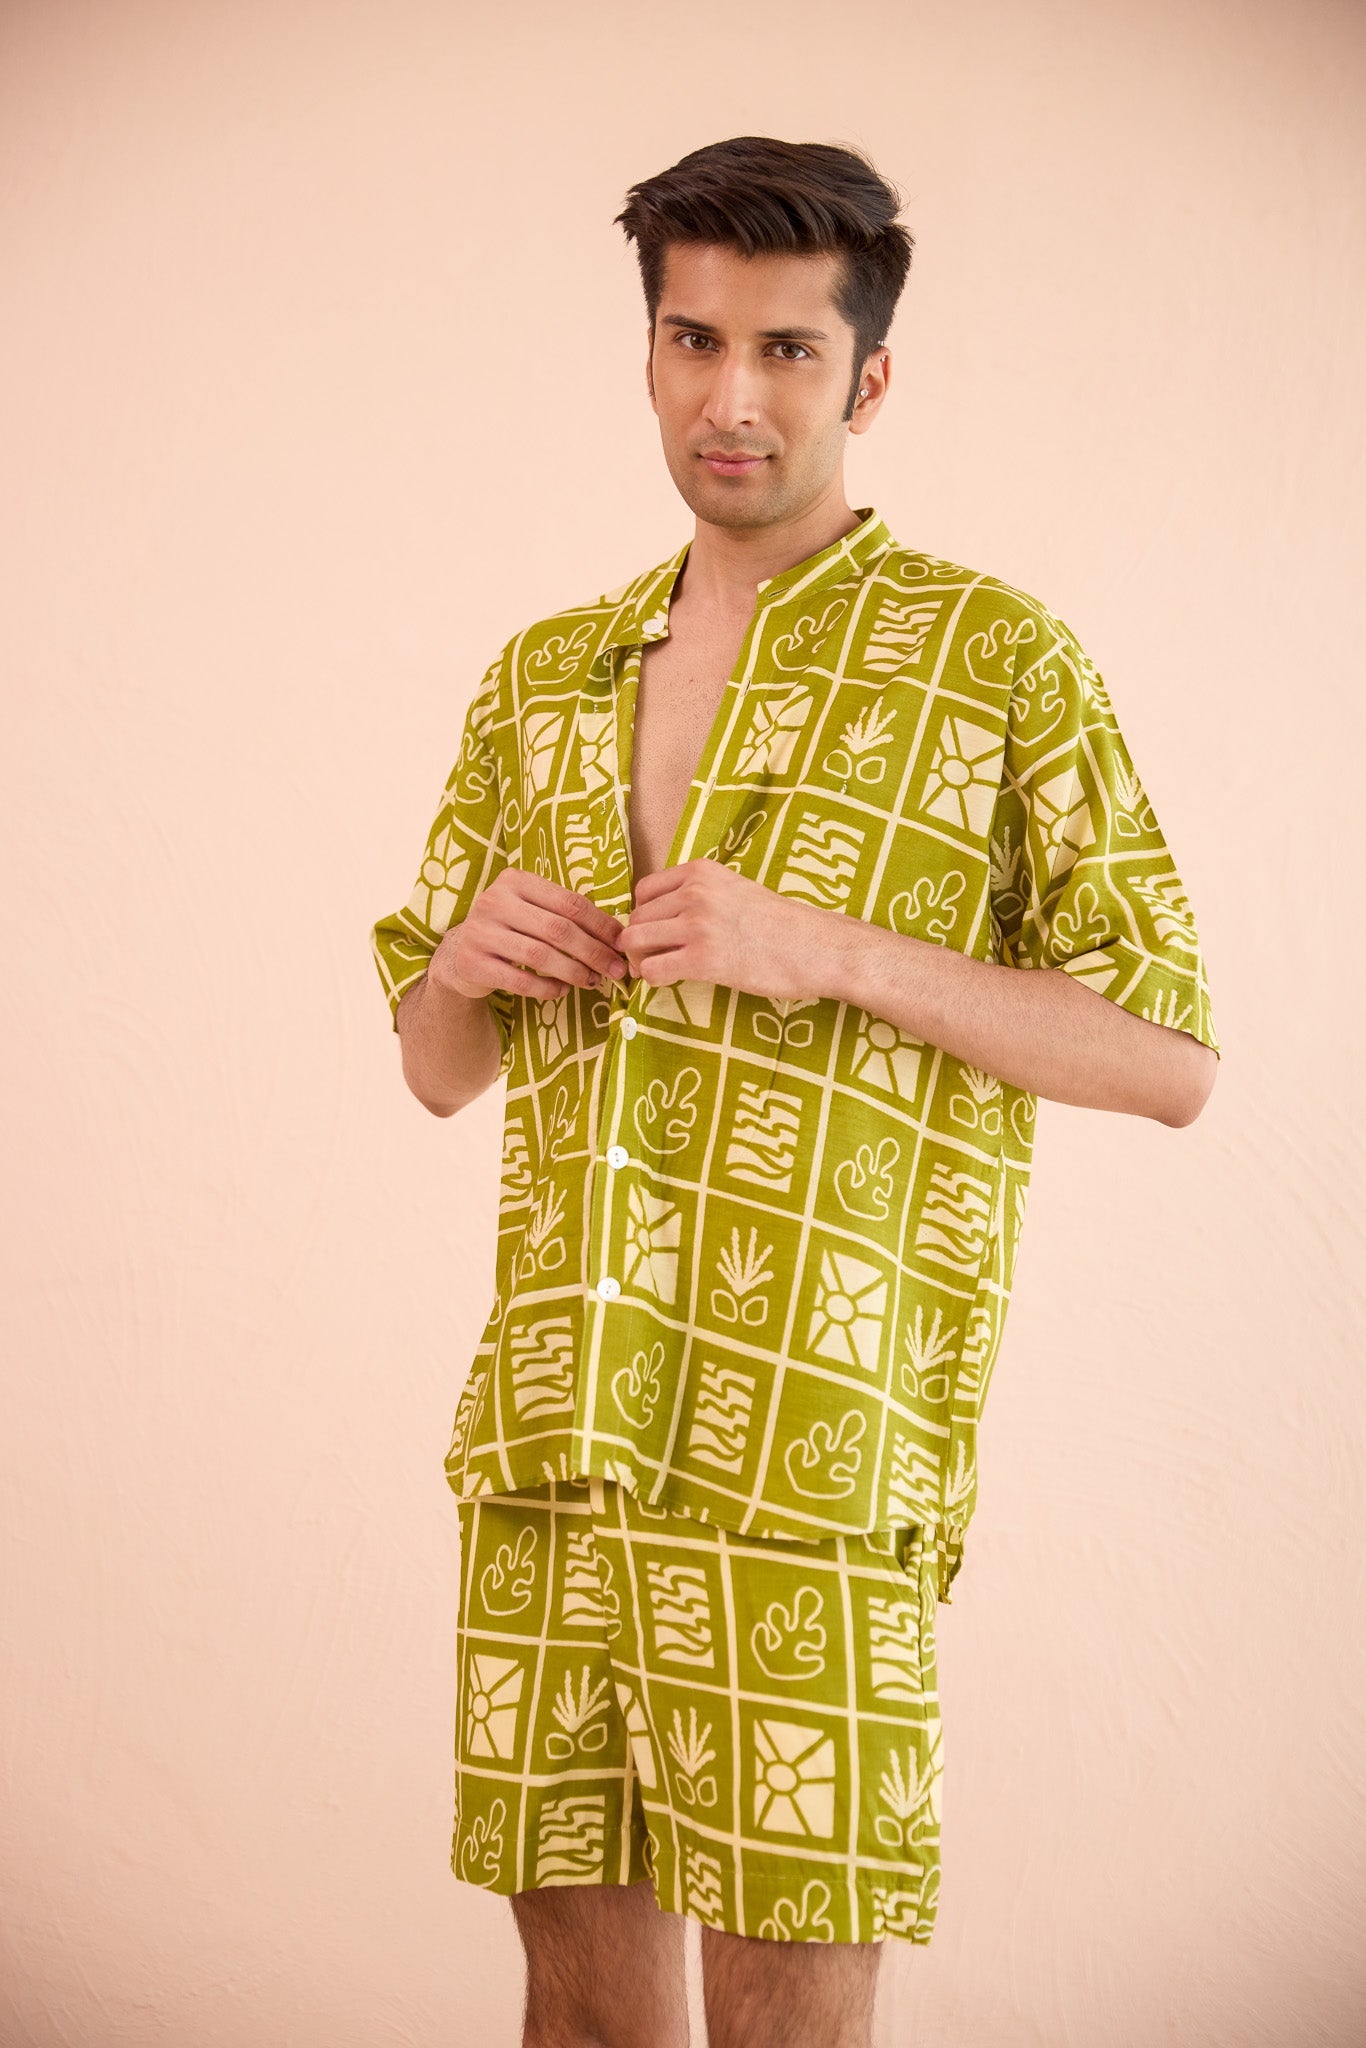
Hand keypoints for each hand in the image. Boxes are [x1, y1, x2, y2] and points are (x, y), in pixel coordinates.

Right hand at [429, 868, 628, 1002]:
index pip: (569, 903)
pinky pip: (520, 981)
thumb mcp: (532, 911)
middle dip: (593, 952)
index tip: (622, 944)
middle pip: (558, 929)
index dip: (601, 925)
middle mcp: (494, 901)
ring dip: (574, 972)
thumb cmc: (510, 930)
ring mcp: (480, 932)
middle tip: (616, 970)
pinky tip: (562, 991)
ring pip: (540, 956)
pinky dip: (547, 989)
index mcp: (515, 881)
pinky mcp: (473, 963)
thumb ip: (566, 915)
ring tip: (592, 982)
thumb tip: (618, 936)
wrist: (460, 953)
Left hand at [618, 859, 838, 1003]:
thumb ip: (701, 893)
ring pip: (635, 941)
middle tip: (657, 958)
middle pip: (636, 918)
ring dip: (641, 961)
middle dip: (640, 942)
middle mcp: (695, 893)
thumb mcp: (736, 889)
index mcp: (702, 872)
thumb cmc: (781, 924)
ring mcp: (698, 925)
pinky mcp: (703, 960)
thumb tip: (666, 915)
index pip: (643, 891)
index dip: (645, 916)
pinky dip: (654, 980)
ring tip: (661, 969)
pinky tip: (672, 981)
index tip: (658, 933)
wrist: (816, 947)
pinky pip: (653, 970)